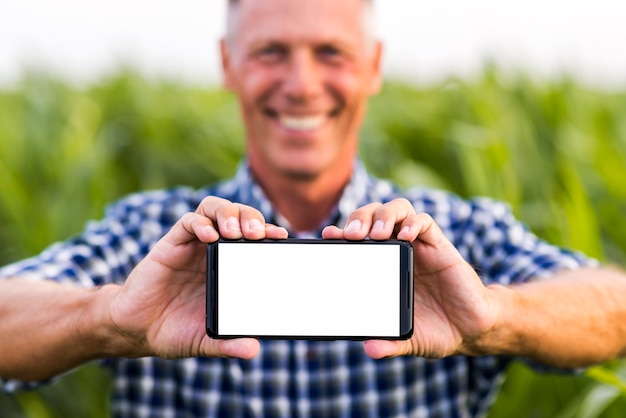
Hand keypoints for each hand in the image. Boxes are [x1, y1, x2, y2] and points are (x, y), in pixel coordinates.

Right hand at [104, 197, 287, 359]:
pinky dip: (200, 223)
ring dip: (228, 213)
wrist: (137, 330)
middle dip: (252, 218)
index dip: (269, 233)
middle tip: (258, 234)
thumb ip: (228, 344)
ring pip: (214, 209)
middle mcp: (213, 251)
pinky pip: (187, 222)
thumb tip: (253, 350)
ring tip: (235, 231)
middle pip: (239, 216)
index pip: (255, 239)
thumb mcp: (206, 340)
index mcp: (229, 267)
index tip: (281, 237)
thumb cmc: (175, 331)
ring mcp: (192, 245)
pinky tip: (209, 236)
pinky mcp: (170, 245)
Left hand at [322, 198, 497, 358]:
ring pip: (397, 210)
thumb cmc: (434, 329)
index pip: (357, 238)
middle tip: (351, 235)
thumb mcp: (407, 339)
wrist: (471, 328)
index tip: (328, 236)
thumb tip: (369, 349)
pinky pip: (425, 222)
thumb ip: (389, 344)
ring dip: (383, 216)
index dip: (341, 232)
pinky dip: (413, 223)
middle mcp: (397, 250)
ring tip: (375, 234)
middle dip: (359, 218)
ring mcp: (418, 245)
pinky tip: (406, 236)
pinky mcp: (440, 245)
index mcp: (382, 266)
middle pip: (373, 215)